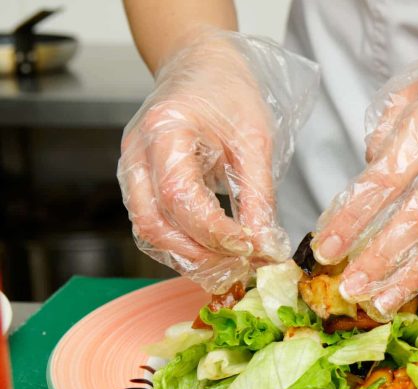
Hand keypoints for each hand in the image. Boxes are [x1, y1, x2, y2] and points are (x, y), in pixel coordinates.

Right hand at [118, 30, 317, 292]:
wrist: (202, 68)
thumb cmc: (229, 94)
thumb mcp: (255, 139)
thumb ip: (258, 195)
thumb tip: (265, 246)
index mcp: (164, 130)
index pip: (180, 196)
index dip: (215, 231)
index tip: (250, 248)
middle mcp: (136, 154)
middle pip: (155, 224)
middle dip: (201, 256)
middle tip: (243, 269)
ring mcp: (131, 171)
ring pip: (150, 234)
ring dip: (191, 260)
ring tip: (233, 269)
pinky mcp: (139, 185)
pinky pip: (154, 228)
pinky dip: (183, 249)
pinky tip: (215, 257)